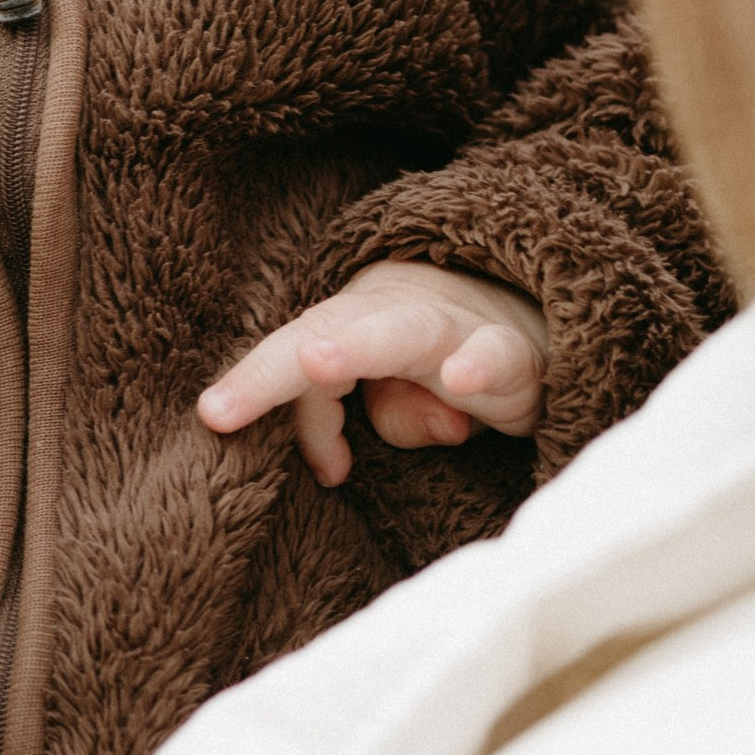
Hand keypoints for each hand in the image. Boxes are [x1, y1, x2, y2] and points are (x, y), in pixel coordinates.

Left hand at [197, 258, 547, 486]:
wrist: (534, 324)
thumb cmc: (442, 365)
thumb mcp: (400, 399)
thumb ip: (384, 412)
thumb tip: (376, 434)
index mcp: (351, 321)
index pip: (290, 359)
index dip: (264, 401)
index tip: (239, 441)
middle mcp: (394, 314)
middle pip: (322, 332)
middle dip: (269, 370)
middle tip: (219, 408)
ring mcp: (455, 328)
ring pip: (401, 331)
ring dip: (357, 347)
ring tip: (316, 363)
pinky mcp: (514, 353)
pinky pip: (494, 353)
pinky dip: (479, 365)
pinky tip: (463, 379)